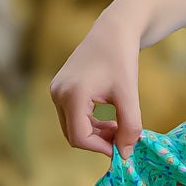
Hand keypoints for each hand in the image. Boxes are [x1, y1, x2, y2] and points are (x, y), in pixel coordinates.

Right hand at [51, 7, 145, 154]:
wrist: (113, 31)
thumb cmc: (122, 59)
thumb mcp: (129, 94)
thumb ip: (130, 126)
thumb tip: (125, 154)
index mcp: (72, 94)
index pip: (80, 136)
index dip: (101, 147)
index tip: (123, 148)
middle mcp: (58, 93)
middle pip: (74, 134)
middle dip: (99, 141)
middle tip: (123, 138)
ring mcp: (56, 91)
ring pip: (73, 126)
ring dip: (95, 133)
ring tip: (120, 127)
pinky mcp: (60, 89)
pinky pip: (72, 116)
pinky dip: (90, 123)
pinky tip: (110, 119)